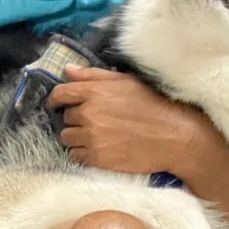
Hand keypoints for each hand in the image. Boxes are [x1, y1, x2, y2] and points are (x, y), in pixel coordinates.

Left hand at [47, 66, 205, 176]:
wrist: (172, 135)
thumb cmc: (151, 104)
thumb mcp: (124, 81)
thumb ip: (93, 75)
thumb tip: (68, 70)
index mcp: (94, 91)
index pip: (60, 93)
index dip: (55, 99)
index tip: (57, 104)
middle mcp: (88, 113)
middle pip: (65, 117)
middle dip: (75, 118)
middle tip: (93, 121)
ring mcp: (91, 136)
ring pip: (67, 137)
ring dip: (76, 136)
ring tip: (95, 136)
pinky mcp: (97, 158)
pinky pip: (75, 155)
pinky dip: (82, 153)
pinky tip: (97, 149)